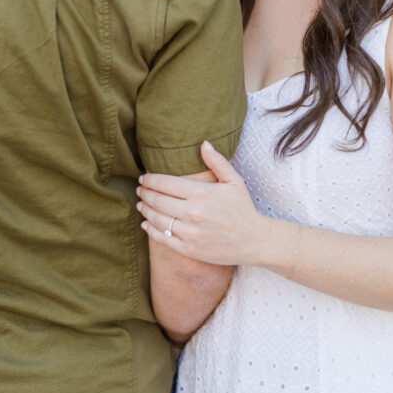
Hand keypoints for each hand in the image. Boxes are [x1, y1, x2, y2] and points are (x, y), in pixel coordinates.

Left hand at [136, 141, 266, 265]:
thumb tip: (203, 143)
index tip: (144, 178)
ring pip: (157, 219)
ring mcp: (190, 232)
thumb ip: (217, 161)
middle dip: (144, 193)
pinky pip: (163, 238)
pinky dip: (150, 229)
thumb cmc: (243, 209)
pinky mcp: (189, 249)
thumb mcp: (234, 181)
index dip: (150, 180)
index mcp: (201, 193)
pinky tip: (146, 223)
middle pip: (157, 200)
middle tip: (139, 190)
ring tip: (141, 204)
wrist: (253, 241)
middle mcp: (193, 212)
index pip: (165, 183)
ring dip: (145, 210)